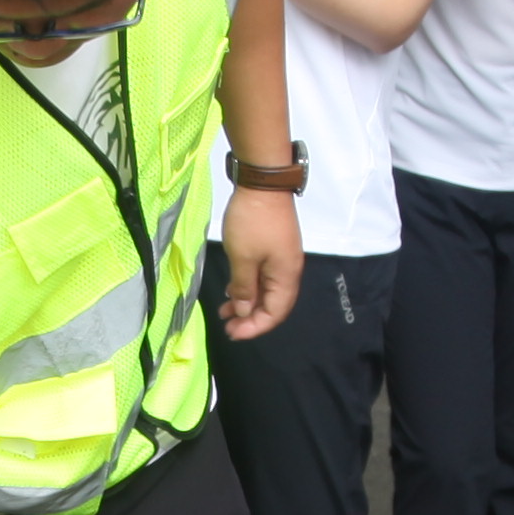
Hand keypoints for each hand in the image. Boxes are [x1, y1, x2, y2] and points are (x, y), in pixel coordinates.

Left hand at [216, 183, 303, 340]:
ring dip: (247, 302)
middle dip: (250, 318)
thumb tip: (245, 312)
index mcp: (286, 276)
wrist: (263, 181)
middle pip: (273, 304)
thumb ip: (243, 288)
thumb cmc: (252, 222)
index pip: (275, 313)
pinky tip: (231, 289)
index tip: (233, 333)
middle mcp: (288, 270)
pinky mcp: (273, 246)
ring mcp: (281, 257)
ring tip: (225, 311)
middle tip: (227, 326)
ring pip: (266, 290)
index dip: (255, 327)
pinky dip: (248, 285)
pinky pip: (262, 275)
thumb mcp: (242, 259)